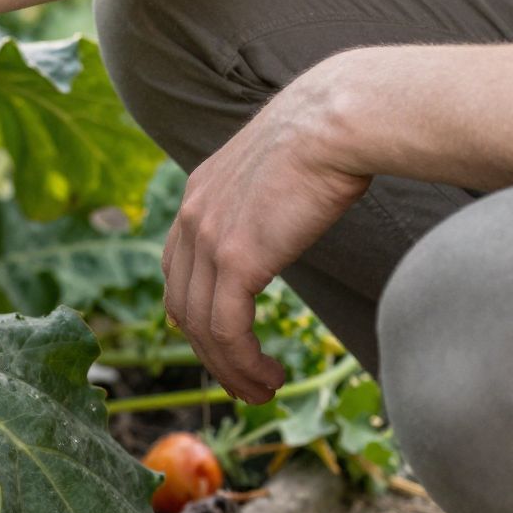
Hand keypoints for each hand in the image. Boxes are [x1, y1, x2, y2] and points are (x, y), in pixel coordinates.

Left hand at [159, 64, 370, 404]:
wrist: (335, 120)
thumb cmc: (326, 139)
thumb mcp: (277, 172)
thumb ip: (264, 202)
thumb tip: (288, 216)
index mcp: (197, 196)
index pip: (177, 272)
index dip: (194, 317)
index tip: (222, 347)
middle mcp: (191, 217)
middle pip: (182, 307)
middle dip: (209, 356)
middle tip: (240, 385)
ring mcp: (208, 238)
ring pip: (202, 328)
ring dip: (229, 370)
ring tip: (260, 392)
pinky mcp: (236, 258)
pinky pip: (227, 330)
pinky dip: (243, 364)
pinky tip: (269, 378)